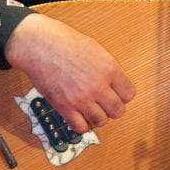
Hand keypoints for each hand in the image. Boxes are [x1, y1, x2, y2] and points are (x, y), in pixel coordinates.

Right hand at [5, 13, 135, 132]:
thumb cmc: (65, 42)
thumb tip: (114, 84)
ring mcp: (81, 98)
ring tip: (91, 109)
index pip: (129, 94)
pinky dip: (82, 124)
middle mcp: (98, 85)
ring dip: (98, 117)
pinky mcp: (65, 107)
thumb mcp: (95, 49)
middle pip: (118, 111)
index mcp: (109, 68)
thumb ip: (107, 69)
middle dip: (113, 108)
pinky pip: (80, 127)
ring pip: (101, 121)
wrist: (40, 45)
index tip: (116, 94)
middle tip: (104, 103)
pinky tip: (79, 116)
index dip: (123, 95)